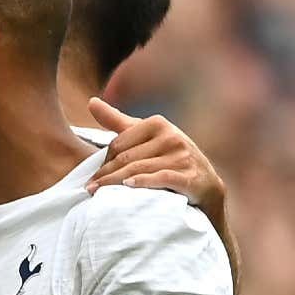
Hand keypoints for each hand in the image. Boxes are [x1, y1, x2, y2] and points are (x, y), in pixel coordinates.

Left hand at [86, 97, 225, 212]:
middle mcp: (171, 136)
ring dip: (113, 183)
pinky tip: (127, 186)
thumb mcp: (145, 136)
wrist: (205, 183)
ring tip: (96, 192)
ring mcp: (182, 156)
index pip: (118, 143)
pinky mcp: (189, 176)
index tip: (95, 174)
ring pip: (137, 169)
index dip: (103, 160)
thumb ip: (118, 121)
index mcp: (158, 123)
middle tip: (89, 187)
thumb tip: (91, 102)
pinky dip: (142, 182)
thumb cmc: (169, 156)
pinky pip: (160, 178)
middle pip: (125, 158)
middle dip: (104, 174)